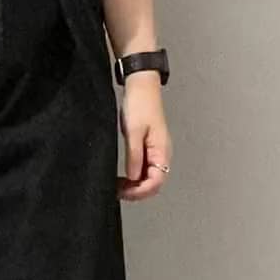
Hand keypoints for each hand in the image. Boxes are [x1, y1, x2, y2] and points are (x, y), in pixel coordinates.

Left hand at [117, 72, 171, 200]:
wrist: (141, 86)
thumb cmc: (139, 104)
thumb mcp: (134, 131)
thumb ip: (134, 156)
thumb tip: (134, 178)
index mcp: (162, 151)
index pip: (156, 182)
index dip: (140, 191)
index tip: (123, 192)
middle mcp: (162, 154)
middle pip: (154, 183)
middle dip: (137, 192)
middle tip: (118, 192)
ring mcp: (156, 152)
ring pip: (149, 178)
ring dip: (135, 186)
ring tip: (118, 186)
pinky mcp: (149, 148)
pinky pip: (144, 169)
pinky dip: (134, 177)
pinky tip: (123, 176)